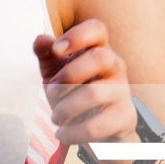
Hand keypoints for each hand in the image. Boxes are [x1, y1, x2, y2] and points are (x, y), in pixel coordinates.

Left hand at [33, 19, 138, 163]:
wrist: (101, 132)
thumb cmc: (75, 94)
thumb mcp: (56, 73)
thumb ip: (47, 55)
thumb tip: (40, 39)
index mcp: (98, 49)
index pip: (97, 29)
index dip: (77, 36)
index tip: (56, 50)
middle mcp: (115, 66)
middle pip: (100, 57)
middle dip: (70, 74)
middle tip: (51, 92)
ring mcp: (122, 91)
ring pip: (95, 93)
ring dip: (66, 108)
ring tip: (55, 118)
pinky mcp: (124, 117)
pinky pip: (98, 125)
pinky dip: (74, 132)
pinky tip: (62, 134)